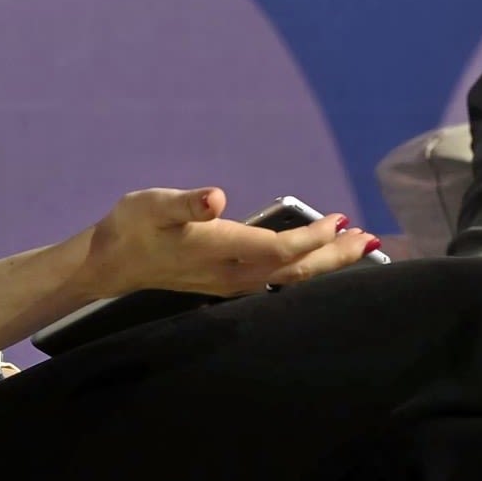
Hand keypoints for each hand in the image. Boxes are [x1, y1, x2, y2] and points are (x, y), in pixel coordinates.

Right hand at [85, 187, 379, 298]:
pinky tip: (318, 258)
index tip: (337, 219)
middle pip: (296, 271)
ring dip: (326, 263)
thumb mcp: (152, 204)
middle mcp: (233, 273)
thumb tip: (215, 197)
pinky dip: (306, 267)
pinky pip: (279, 279)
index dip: (312, 238)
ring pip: (290, 278)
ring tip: (358, 246)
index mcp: (220, 249)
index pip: (278, 251)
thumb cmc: (132, 226)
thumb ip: (185, 202)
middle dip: (335, 256)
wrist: (110, 263)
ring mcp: (233, 283)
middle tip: (371, 238)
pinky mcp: (230, 282)